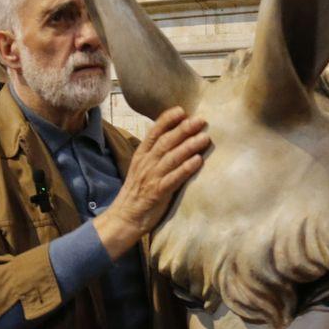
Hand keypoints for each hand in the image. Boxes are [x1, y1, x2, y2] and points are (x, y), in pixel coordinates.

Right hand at [93, 107, 209, 258]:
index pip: (154, 132)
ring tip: (204, 137)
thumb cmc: (137, 192)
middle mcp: (146, 163)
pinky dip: (186, 168)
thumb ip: (155, 153)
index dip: (167, 120)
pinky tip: (198, 161)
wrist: (124, 218)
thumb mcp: (142, 167)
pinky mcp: (158, 193)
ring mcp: (152, 177)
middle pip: (166, 142)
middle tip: (201, 120)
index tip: (181, 110)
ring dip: (189, 146)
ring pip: (172, 158)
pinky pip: (174, 178)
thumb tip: (174, 138)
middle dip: (184, 129)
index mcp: (141, 155)